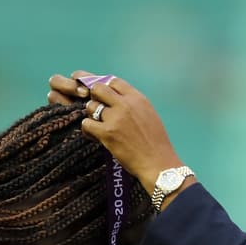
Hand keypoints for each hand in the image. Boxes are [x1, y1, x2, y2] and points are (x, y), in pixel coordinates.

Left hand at [47, 72, 185, 189]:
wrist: (158, 163)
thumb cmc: (155, 143)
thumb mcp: (148, 115)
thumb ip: (132, 104)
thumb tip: (114, 99)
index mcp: (137, 98)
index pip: (113, 81)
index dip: (104, 87)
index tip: (102, 95)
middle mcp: (126, 104)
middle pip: (98, 88)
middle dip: (93, 97)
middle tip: (96, 109)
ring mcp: (116, 118)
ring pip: (90, 106)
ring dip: (91, 115)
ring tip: (97, 126)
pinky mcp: (107, 133)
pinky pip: (86, 124)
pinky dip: (88, 130)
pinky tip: (95, 136)